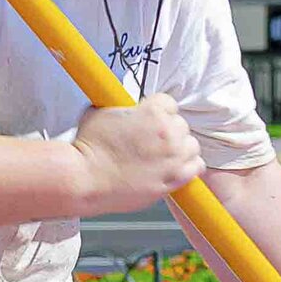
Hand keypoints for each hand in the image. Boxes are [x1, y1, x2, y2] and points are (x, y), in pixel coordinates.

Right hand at [67, 94, 200, 213]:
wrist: (85, 178)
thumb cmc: (89, 148)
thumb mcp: (101, 111)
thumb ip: (121, 107)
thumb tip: (124, 107)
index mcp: (154, 111)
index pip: (169, 103)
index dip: (157, 111)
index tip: (150, 119)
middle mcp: (169, 133)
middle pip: (181, 124)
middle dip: (167, 130)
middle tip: (151, 140)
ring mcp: (173, 157)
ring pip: (191, 145)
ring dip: (180, 148)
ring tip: (162, 154)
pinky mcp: (173, 179)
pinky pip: (195, 167)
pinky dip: (187, 166)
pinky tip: (174, 167)